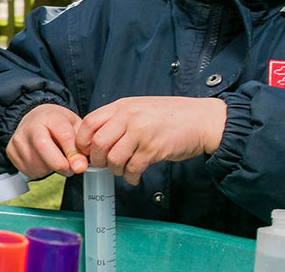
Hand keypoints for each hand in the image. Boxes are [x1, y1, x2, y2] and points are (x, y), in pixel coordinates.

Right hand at [5, 103, 88, 178]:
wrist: (35, 119)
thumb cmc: (57, 124)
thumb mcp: (75, 127)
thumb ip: (81, 146)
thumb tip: (79, 167)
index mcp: (50, 117)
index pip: (63, 135)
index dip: (73, 154)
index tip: (80, 165)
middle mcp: (30, 126)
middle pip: (43, 148)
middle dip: (60, 164)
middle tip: (69, 168)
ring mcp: (18, 138)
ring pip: (36, 165)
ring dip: (50, 170)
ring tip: (54, 159)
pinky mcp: (11, 151)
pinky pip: (28, 172)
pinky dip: (39, 172)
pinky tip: (42, 161)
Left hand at [74, 96, 226, 184]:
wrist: (201, 120)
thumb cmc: (170, 116)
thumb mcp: (140, 108)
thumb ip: (119, 119)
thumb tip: (96, 138)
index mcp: (122, 106)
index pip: (89, 123)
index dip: (82, 141)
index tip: (86, 152)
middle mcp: (129, 117)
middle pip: (98, 143)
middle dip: (98, 160)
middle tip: (104, 165)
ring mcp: (141, 133)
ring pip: (114, 158)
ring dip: (115, 170)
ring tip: (124, 170)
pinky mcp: (154, 149)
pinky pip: (133, 168)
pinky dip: (131, 177)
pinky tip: (135, 176)